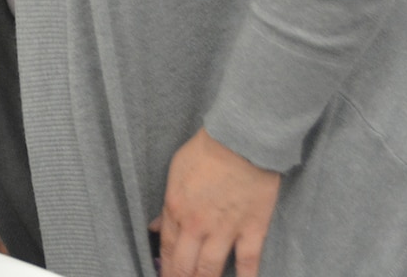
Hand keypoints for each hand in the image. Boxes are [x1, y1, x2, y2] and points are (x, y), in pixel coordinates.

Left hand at [152, 128, 280, 276]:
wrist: (240, 141)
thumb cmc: (206, 151)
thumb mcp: (175, 173)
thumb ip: (166, 205)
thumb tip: (154, 226)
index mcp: (175, 209)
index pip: (165, 248)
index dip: (164, 267)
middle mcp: (197, 225)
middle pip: (184, 264)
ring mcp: (225, 229)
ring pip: (210, 269)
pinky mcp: (252, 230)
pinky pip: (248, 262)